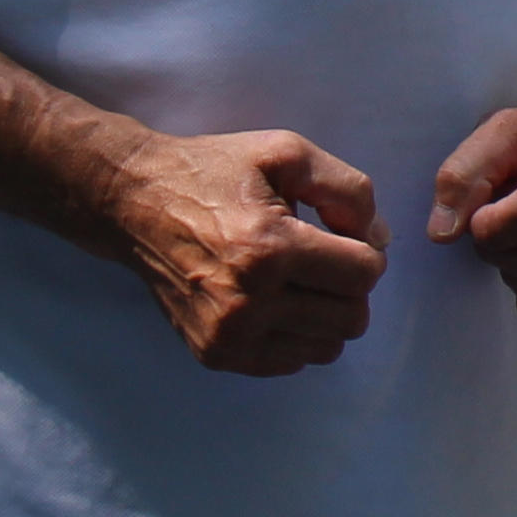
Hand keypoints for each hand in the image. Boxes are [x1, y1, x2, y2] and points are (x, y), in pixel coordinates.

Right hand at [106, 128, 386, 374]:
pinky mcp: (214, 354)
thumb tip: (380, 241)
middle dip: (349, 286)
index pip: (364, 275)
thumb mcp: (288, 154)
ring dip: (326, 314)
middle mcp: (248, 302)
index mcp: (269, 248)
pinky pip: (290, 363)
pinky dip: (297, 335)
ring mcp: (228, 336)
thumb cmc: (217, 172)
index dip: (365, 250)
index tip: (337, 232)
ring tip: (297, 279)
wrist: (136, 203)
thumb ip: (348, 191)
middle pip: (351, 318)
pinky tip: (274, 300)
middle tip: (321, 257)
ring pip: (326, 348)